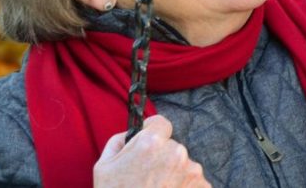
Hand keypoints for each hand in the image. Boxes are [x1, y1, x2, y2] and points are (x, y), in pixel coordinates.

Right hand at [93, 115, 209, 187]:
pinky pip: (192, 182)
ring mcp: (192, 172)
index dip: (153, 133)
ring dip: (174, 175)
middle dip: (162, 158)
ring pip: (183, 165)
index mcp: (152, 143)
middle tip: (147, 178)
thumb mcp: (103, 167)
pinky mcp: (202, 187)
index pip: (161, 123)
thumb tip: (131, 134)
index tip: (148, 145)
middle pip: (172, 147)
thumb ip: (119, 142)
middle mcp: (177, 153)